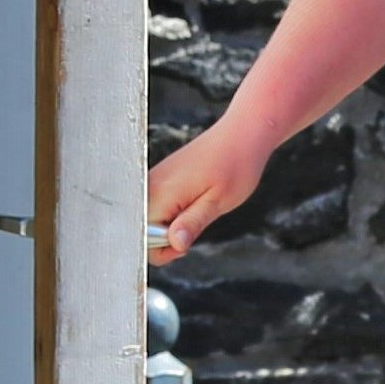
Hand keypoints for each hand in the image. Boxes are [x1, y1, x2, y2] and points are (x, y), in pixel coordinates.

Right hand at [148, 115, 271, 260]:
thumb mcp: (218, 202)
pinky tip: (192, 198)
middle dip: (169, 237)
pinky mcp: (158, 179)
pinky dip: (173, 212)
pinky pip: (156, 209)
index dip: (168, 248)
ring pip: (150, 221)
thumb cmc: (235, 166)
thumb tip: (174, 244)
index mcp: (158, 193)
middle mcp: (147, 186)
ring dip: (173, 223)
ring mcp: (151, 181)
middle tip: (197, 219)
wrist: (240, 135)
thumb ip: (192, 224)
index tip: (190, 237)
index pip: (145, 240)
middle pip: (144, 232)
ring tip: (198, 204)